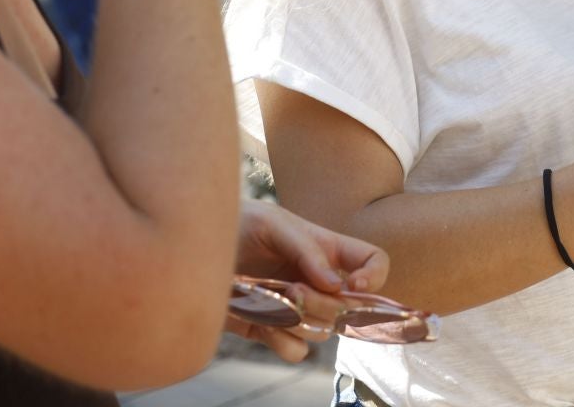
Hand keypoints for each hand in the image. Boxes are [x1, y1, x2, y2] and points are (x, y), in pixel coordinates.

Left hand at [226, 200, 391, 362]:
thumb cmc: (240, 224)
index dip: (375, 277)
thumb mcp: (273, 224)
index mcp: (328, 250)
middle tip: (293, 288)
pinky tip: (261, 321)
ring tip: (272, 300)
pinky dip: (282, 341)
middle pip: (350, 308)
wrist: (198, 246)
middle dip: (325, 303)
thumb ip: (306, 249)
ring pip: (323, 332)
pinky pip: (297, 350)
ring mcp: (299, 308)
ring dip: (301, 321)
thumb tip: (335, 286)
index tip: (354, 286)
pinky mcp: (274, 329)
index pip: (374, 262)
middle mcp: (319, 282)